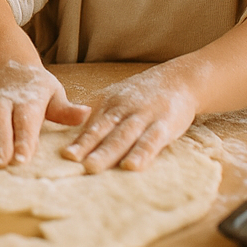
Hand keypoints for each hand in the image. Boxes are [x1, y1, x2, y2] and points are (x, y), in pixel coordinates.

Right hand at [0, 61, 87, 167]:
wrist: (4, 61)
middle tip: (1, 164)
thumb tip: (86, 114)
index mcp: (27, 99)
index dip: (24, 139)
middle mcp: (3, 101)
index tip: (23, 158)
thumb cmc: (34, 85)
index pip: (25, 119)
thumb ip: (66, 109)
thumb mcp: (53, 92)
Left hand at [63, 63, 199, 172]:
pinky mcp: (165, 124)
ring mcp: (144, 116)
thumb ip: (102, 118)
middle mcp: (124, 109)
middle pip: (104, 130)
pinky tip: (131, 166)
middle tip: (73, 161)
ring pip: (123, 136)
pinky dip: (141, 153)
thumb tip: (77, 139)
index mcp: (111, 103)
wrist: (180, 79)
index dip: (79, 140)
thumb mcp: (119, 99)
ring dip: (108, 152)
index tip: (66, 155)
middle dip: (88, 146)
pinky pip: (152, 140)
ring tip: (93, 168)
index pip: (92, 125)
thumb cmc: (144, 96)